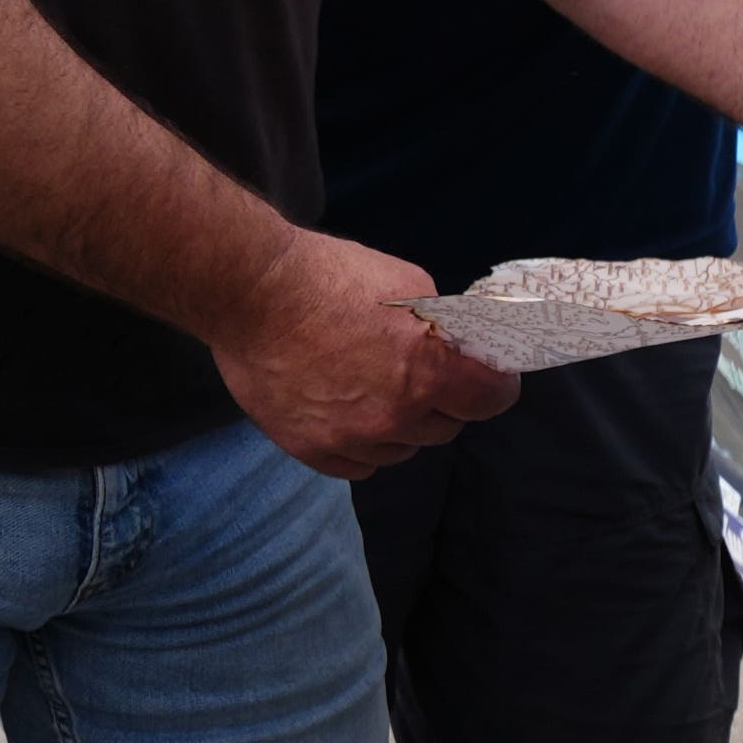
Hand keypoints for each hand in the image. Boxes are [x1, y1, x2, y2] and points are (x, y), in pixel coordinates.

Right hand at [219, 231, 518, 480]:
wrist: (249, 292)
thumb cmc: (327, 277)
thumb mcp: (406, 284)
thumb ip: (438, 328)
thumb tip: (456, 348)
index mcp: (426, 372)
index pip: (491, 400)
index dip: (492, 386)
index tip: (484, 377)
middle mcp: (393, 416)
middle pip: (446, 427)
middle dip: (442, 403)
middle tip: (420, 376)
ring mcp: (351, 438)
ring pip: (402, 450)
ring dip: (399, 427)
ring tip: (373, 391)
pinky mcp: (312, 449)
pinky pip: (359, 465)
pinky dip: (360, 445)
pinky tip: (347, 414)